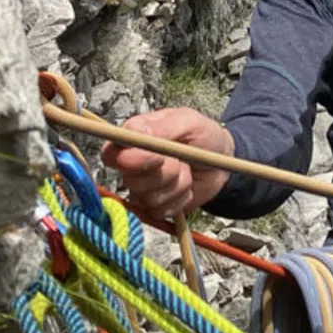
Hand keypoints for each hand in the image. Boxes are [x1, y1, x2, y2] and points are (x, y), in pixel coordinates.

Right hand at [97, 107, 234, 217]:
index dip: (129, 159)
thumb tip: (137, 134)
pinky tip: (187, 187)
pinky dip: (179, 199)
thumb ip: (163, 127)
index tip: (157, 157)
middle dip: (164, 172)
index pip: (111, 153)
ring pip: (148, 197)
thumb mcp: (188, 121)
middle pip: (131, 180)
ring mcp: (142, 188)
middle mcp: (132, 165)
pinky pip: (160, 211)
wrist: (222, 164)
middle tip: (181, 160)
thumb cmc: (203, 136)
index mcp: (134, 138)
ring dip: (176, 185)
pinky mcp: (154, 207)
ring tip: (187, 170)